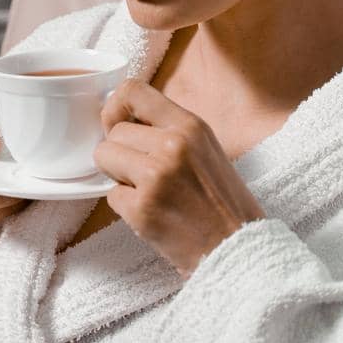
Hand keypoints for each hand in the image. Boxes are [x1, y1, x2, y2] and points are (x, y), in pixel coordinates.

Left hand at [93, 80, 266, 277]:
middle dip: (121, 153)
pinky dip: (126, 207)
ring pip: (104, 157)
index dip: (115, 107)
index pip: (133, 91)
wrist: (239, 250)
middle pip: (114, 131)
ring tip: (148, 191)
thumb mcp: (205, 149)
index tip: (115, 124)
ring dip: (118, 176)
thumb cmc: (223, 203)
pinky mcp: (141, 209)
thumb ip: (168, 130)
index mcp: (190, 126)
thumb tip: (122, 117)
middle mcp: (172, 145)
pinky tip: (154, 215)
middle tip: (146, 174)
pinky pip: (111, 195)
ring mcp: (155, 177)